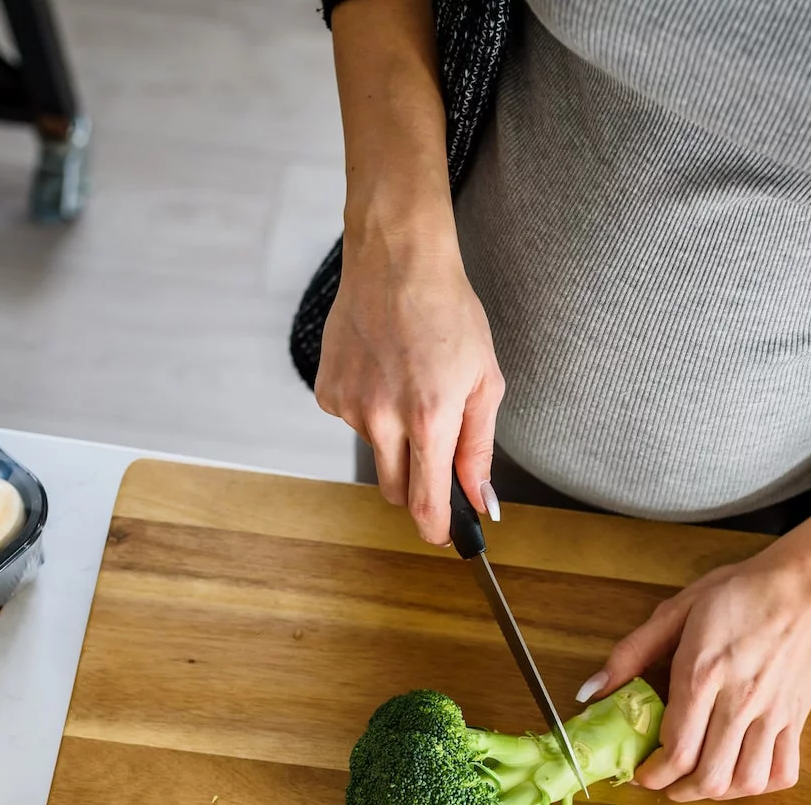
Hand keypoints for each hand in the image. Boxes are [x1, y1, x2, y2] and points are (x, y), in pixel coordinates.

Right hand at [316, 227, 503, 543]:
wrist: (397, 261)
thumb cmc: (448, 312)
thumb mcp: (484, 381)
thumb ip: (478, 448)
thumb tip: (479, 499)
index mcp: (428, 417)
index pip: (424, 502)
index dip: (436, 529)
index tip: (444, 536)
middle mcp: (382, 417)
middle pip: (395, 490)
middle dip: (416, 485)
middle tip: (435, 451)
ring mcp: (349, 405)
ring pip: (376, 452)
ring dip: (394, 437)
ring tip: (409, 385)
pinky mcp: (326, 392)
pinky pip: (352, 421)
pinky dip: (369, 409)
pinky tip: (383, 373)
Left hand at [581, 547, 810, 800]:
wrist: (807, 584)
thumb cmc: (739, 593)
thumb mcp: (676, 611)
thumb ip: (630, 653)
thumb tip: (590, 691)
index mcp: (703, 675)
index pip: (676, 750)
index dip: (651, 774)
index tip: (640, 773)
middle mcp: (739, 701)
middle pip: (709, 776)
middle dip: (677, 791)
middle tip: (664, 782)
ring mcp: (773, 713)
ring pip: (746, 782)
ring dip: (717, 793)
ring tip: (699, 781)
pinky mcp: (797, 717)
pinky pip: (782, 772)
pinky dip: (759, 784)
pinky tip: (741, 771)